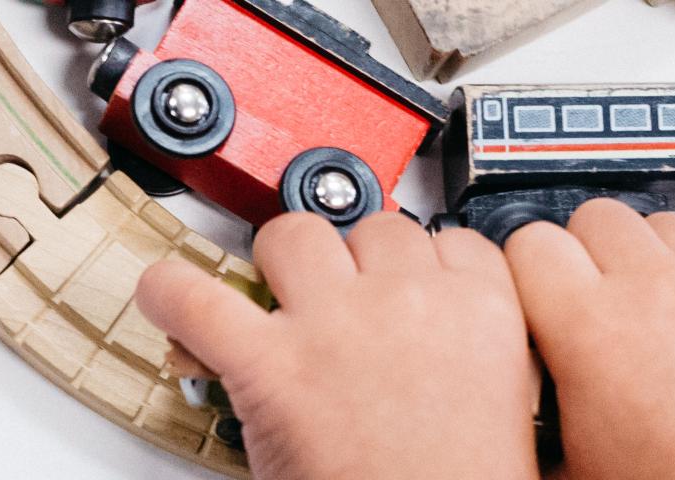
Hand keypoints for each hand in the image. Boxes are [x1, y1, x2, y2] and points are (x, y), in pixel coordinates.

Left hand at [136, 213, 539, 478]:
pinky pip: (196, 297)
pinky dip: (171, 295)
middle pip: (372, 227)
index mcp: (482, 312)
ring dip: (277, 263)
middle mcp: (410, 301)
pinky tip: (171, 300)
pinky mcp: (267, 364)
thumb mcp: (503, 403)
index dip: (420, 262)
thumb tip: (433, 342)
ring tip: (273, 301)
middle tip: (340, 305)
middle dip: (352, 262)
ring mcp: (335, 324)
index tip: (405, 282)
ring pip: (292, 234)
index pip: (450, 241)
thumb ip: (469, 350)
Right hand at [504, 199, 674, 478]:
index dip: (524, 268)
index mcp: (593, 327)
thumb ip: (541, 416)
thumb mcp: (581, 464)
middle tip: (591, 296)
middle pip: (595, 215)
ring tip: (652, 306)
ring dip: (650, 257)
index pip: (529, 241)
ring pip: (664, 224)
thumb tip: (517, 416)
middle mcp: (657, 289)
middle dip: (586, 251)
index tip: (530, 290)